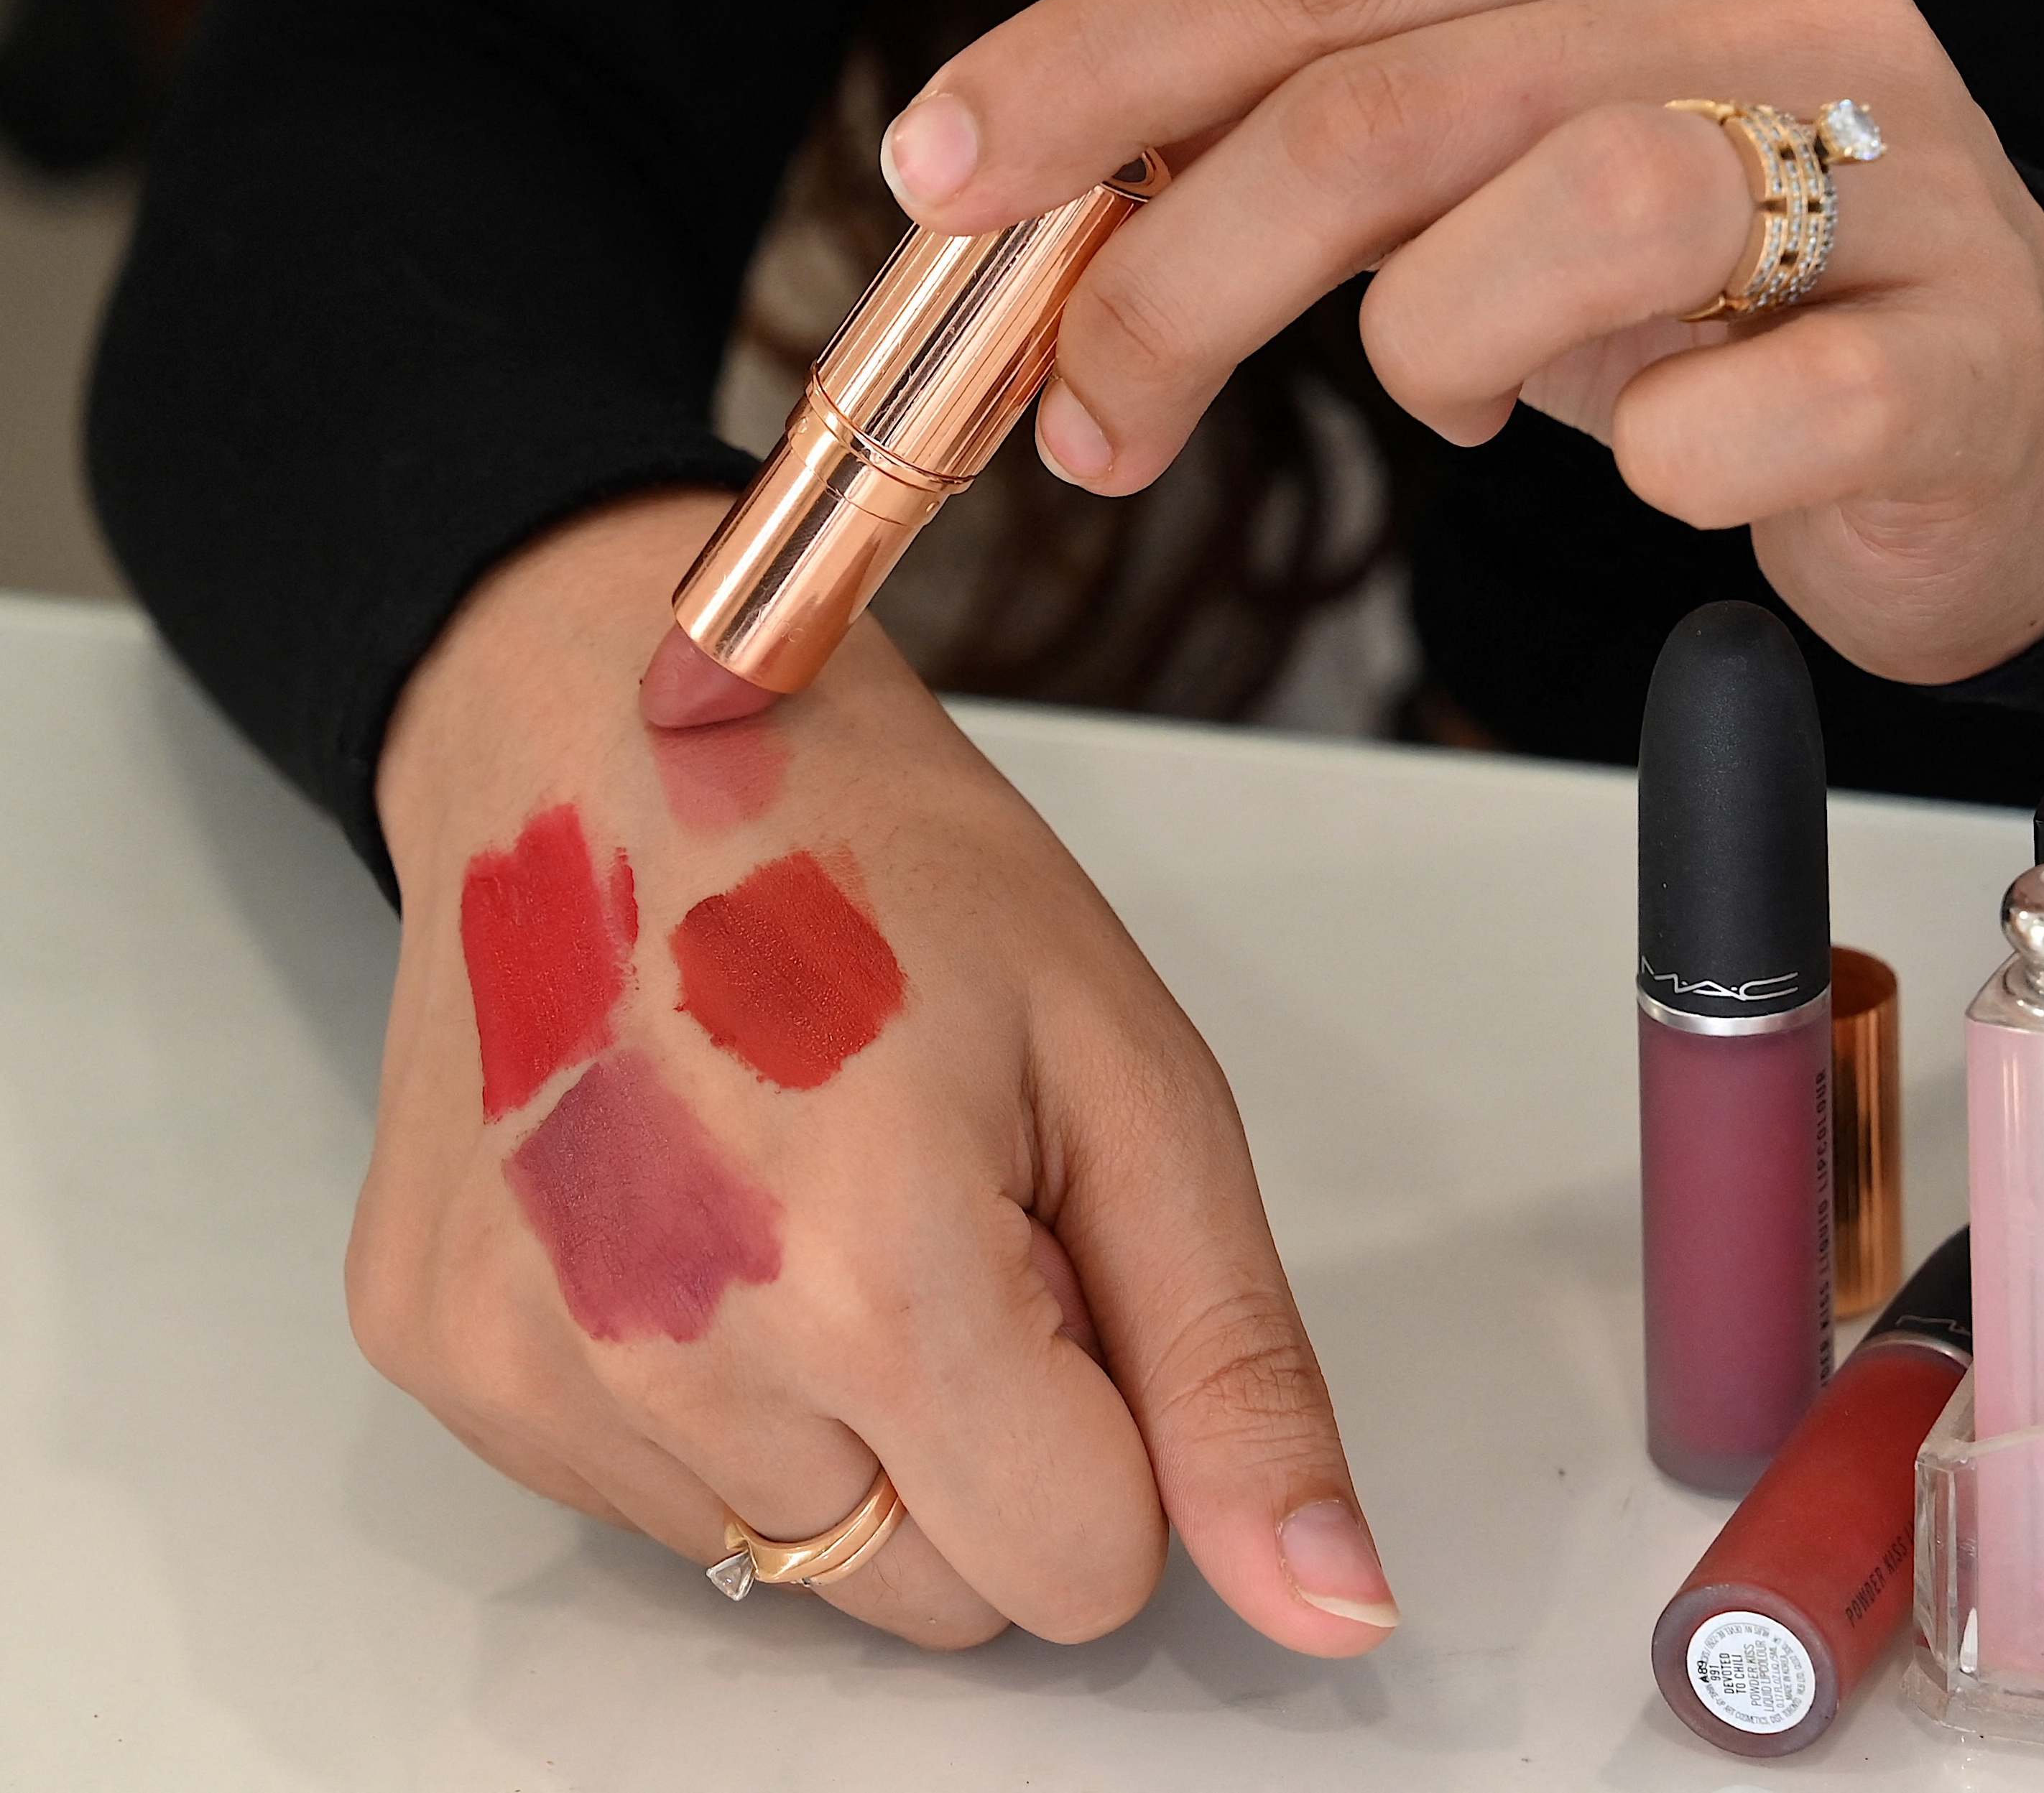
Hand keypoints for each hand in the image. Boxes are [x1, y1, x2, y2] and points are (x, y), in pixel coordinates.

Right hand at [359, 493, 1395, 1652]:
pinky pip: (650, 1500)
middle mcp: (671, 1352)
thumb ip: (1234, 1370)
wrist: (610, 723)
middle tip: (942, 1210)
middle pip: (939, 1596)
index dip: (1116, 1430)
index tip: (1062, 1262)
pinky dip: (710, 1398)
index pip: (1082, 1574)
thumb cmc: (874, 856)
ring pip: (795, 1560)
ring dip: (843, 1422)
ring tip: (812, 1190)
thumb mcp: (1133, 1081)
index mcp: (874, 1275)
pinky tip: (704, 1211)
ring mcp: (527, 1367)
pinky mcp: (439, 1357)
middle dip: (988, 1441)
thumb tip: (1326, 1597)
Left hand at [881, 0, 2043, 685]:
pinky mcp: (1974, 346)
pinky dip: (1661, 466)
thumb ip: (1337, 153)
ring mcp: (1897, 157)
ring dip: (1441, 348)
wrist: (2016, 407)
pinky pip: (1757, 412)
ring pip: (1582, 208)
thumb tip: (1070, 217)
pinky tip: (1669, 465)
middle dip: (1191, 275)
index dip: (1103, 66)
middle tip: (1097, 412)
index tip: (942, 169)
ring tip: (1456, 403)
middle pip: (1405, 98)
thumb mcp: (1512, 179)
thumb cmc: (1732, 291)